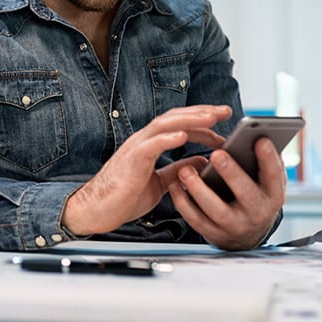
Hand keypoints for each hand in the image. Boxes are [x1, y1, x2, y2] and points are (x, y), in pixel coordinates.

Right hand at [61, 105, 231, 236]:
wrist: (96, 210)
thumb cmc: (124, 197)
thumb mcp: (160, 184)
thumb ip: (178, 171)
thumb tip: (202, 163)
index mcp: (149, 145)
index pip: (179, 126)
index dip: (201, 125)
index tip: (222, 127)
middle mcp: (143, 140)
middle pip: (175, 118)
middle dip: (201, 113)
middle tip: (225, 111)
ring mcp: (135, 148)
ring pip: (164, 125)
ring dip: (189, 120)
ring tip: (211, 118)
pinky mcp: (130, 160)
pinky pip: (150, 145)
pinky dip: (167, 138)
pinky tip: (183, 136)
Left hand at [167, 137, 286, 249]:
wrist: (246, 235)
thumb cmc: (255, 195)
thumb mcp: (266, 182)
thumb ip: (265, 161)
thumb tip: (259, 134)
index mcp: (273, 195)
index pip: (274, 176)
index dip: (269, 158)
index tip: (261, 139)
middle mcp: (257, 213)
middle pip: (246, 194)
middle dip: (232, 173)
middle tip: (217, 154)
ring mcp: (235, 226)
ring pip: (217, 210)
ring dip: (199, 189)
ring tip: (186, 170)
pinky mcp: (214, 234)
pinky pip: (196, 219)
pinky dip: (183, 202)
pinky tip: (175, 184)